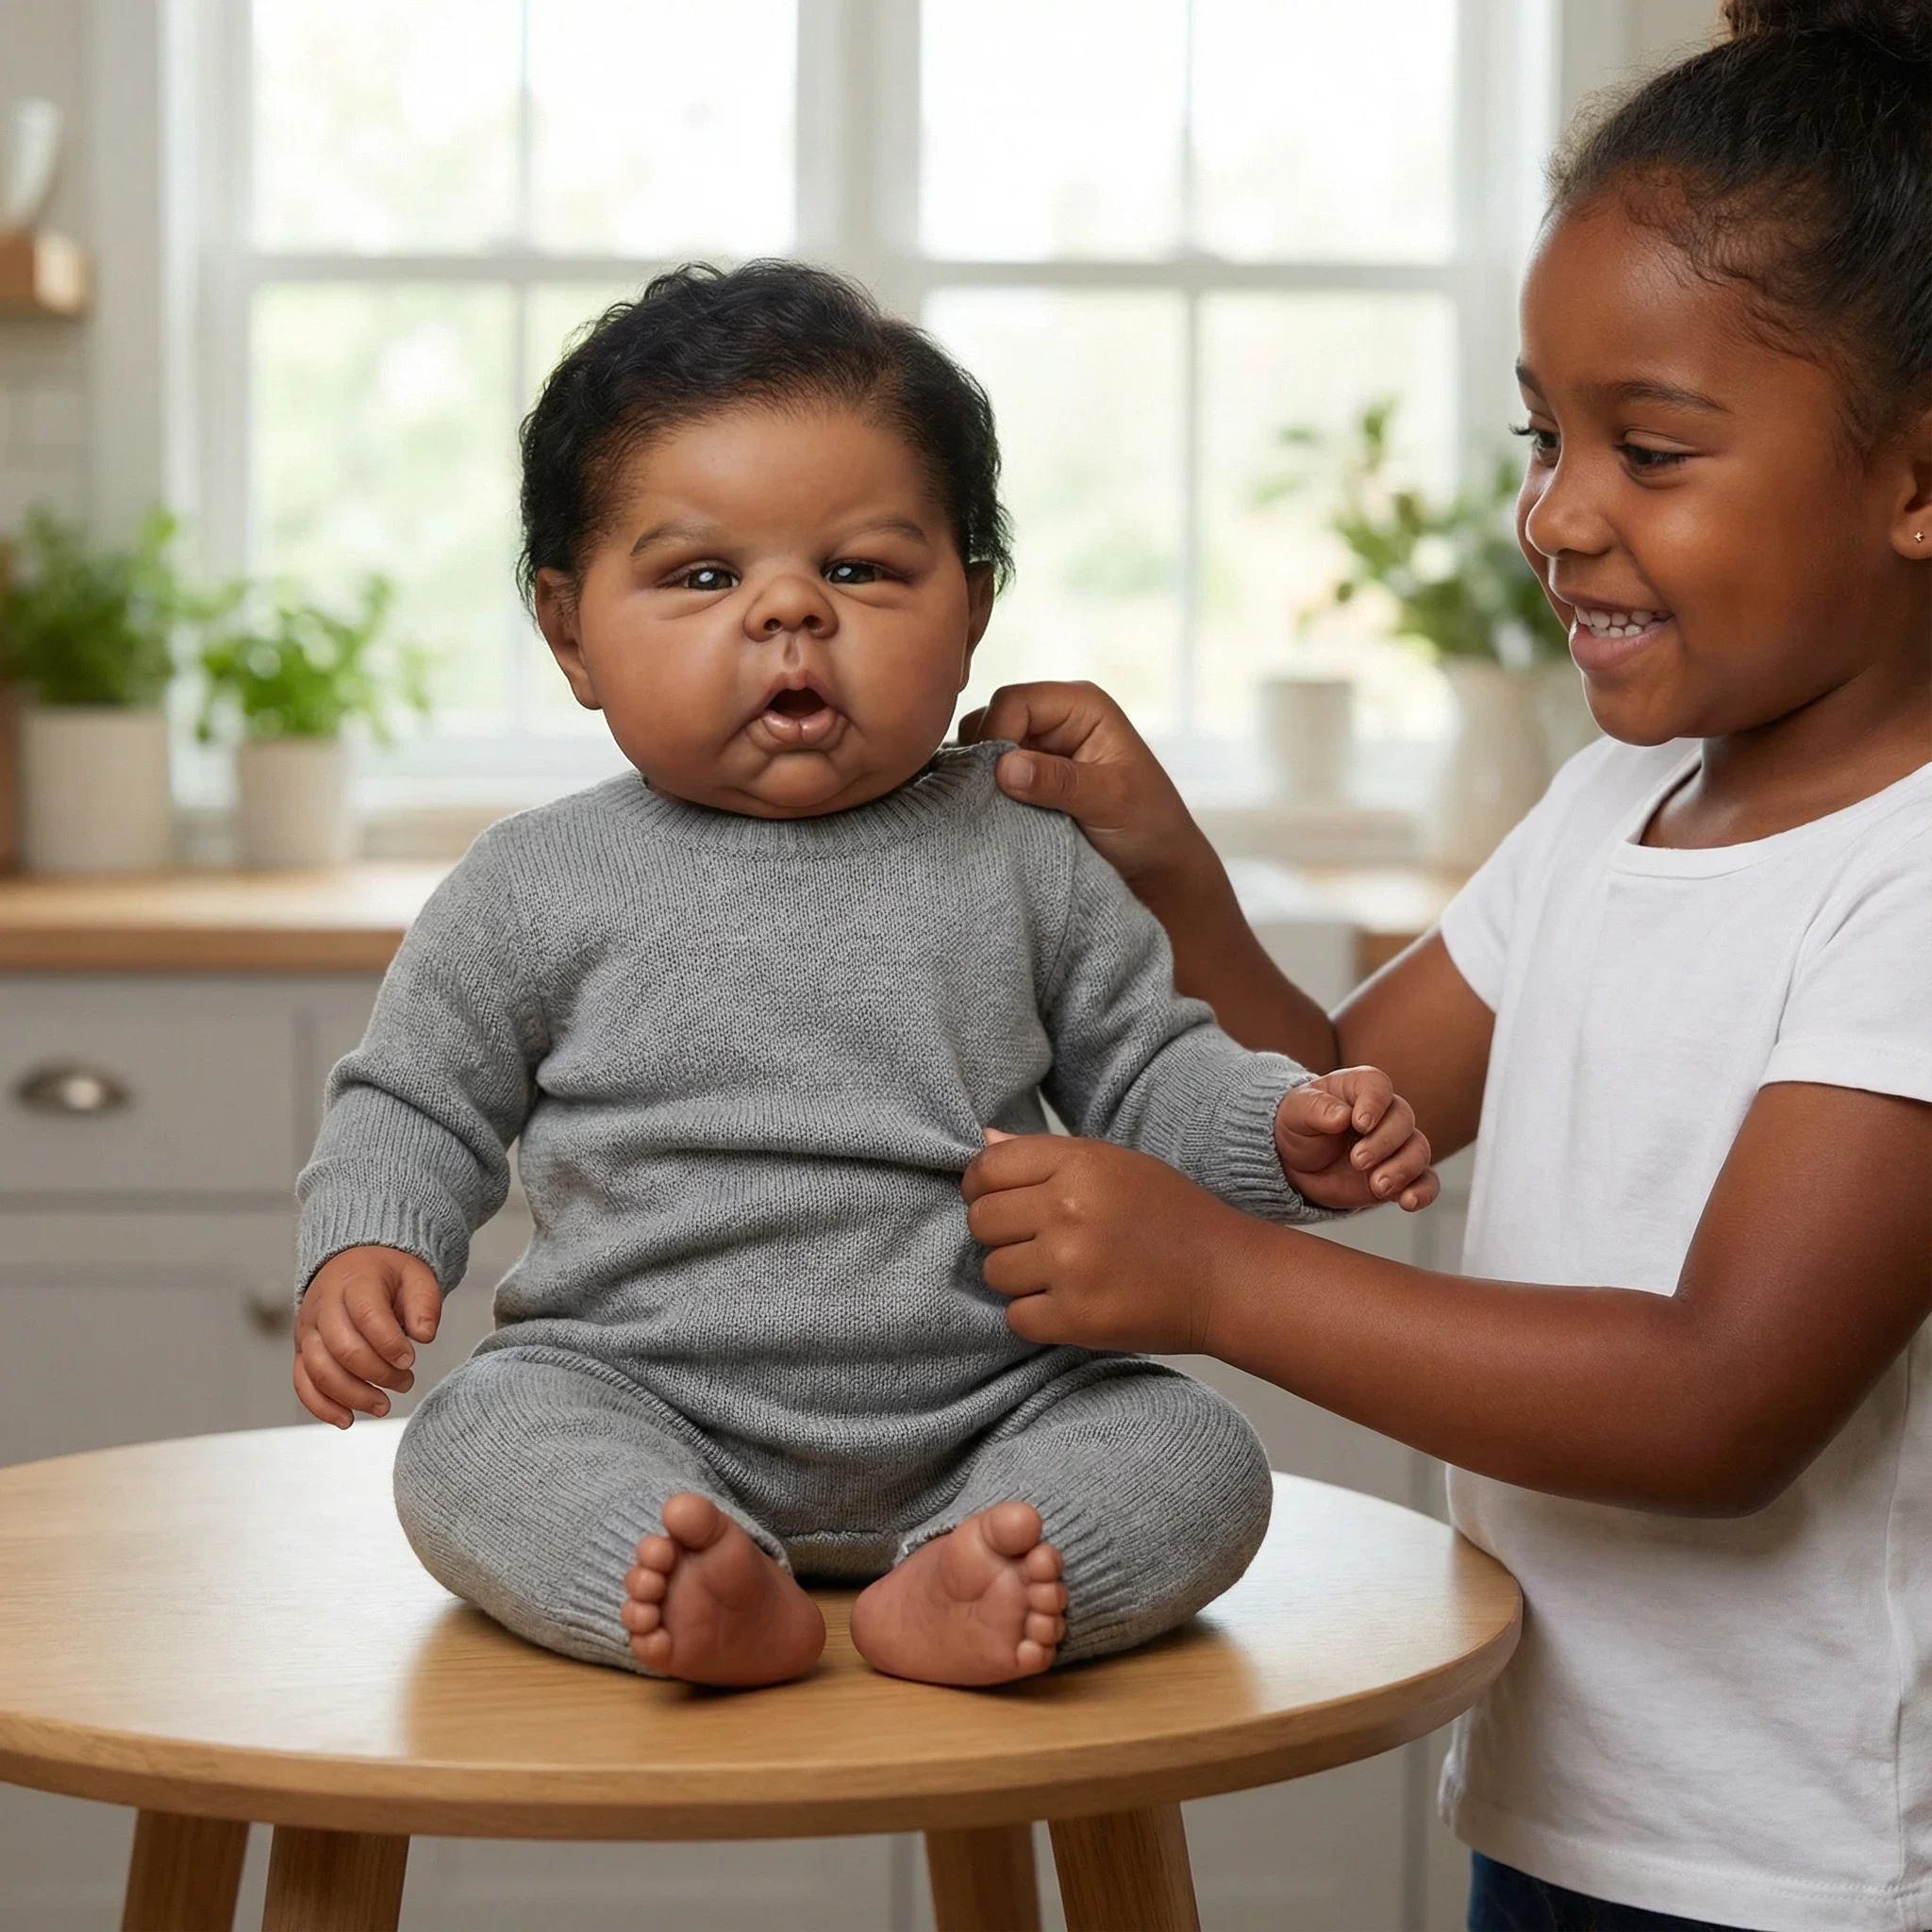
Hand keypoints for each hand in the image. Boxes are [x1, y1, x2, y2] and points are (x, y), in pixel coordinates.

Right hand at [293, 1244, 441, 1428]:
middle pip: (342, 1349)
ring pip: (319, 1371)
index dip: (389, 1344)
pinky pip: (303, 1383)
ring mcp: (307, 1330)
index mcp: (354, 1283)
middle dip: (378, 1374)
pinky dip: (322, 1406)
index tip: (410, 1360)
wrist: (353, 1264)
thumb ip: (425, 1304)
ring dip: (353, 1396)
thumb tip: (425, 1335)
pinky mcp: (302, 1350)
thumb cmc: (387, 1275)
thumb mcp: (416, 1276)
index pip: (366, 1316)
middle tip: (406, 1382)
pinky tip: (347, 1420)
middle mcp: (323, 1306)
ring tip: (383, 1406)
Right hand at [958, 681, 1207, 890]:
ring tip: (993, 809)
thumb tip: (1005, 768)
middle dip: (985, 757)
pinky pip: (989, 774)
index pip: (1014, 702)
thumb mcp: (1110, 800)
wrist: (1154, 865)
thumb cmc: (1148, 825)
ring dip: (982, 778)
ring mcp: (1039, 747)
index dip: (996, 735)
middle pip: (991, 719)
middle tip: (990, 799)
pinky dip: (985, 792)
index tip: (998, 782)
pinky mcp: (1028, 776)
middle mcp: (1055, 717)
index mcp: (1080, 705)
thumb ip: (1060, 782)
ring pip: (984, 748)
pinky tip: (992, 814)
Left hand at [963, 1131, 1270, 1353]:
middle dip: (1001, 1235)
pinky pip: (1016, 1317)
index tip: (999, 1202)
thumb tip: (984, 1139)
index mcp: (1079, 1163)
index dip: (982, 1188)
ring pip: (994, 1271)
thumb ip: (1047, 1155)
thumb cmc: (1174, 1216)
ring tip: (1062, 1274)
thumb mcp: (1117, 1164)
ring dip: (1020, 1278)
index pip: (986, 1169)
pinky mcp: (1076, 1317)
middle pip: (981, 1221)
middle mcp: (1068, 1209)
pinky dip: (1037, 1316)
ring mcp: (1070, 1265)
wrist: (1228, 1277)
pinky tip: (1072, 1304)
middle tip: (1038, 1243)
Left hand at [1276, 1067, 1437, 1212]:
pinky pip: (1426, 1181)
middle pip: (1402, 1119)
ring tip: (1377, 1186)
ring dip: (1403, 1168)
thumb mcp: (1296, 1113)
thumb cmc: (1298, 1126)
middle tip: (1358, 1161)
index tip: (1360, 1124)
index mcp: (1359, 1089)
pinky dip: (1423, 1191)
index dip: (1374, 1103)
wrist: (1297, 1163)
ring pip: (1418, 1150)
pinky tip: (1408, 1202)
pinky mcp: (1400, 1175)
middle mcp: (1384, 1114)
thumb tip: (1342, 1116)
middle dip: (1384, 1142)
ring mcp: (1396, 1145)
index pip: (1378, 1086)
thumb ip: (1316, 1109)